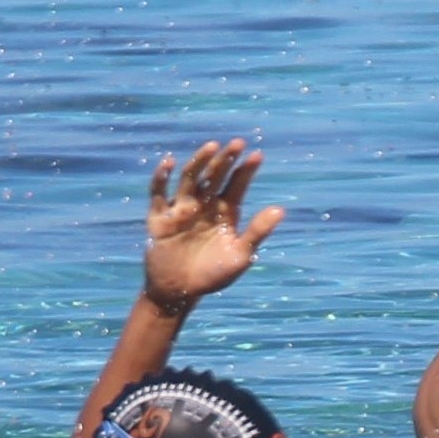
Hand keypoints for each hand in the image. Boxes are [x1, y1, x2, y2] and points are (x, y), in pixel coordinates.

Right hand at [141, 139, 285, 311]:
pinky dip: (162, 177)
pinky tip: (170, 162)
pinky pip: (158, 193)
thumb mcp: (240, 255)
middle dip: (226, 160)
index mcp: (225, 213)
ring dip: (200, 162)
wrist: (179, 293)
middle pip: (215, 177)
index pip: (237, 185)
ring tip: (212, 146)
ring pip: (190, 179)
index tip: (257, 155)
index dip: (246, 170)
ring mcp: (181, 210)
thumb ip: (258, 232)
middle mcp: (204, 206)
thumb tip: (280, 209)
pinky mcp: (160, 218)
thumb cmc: (213, 276)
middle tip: (238, 143)